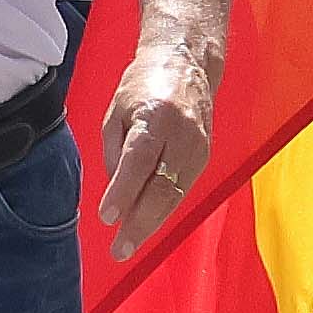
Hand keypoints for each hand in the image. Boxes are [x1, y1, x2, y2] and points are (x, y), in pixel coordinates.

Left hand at [96, 59, 215, 246]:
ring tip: (128, 244)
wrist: (186, 64)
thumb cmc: (144, 85)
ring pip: (174, 195)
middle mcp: (182, 133)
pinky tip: (145, 223)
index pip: (139, 159)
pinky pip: (180, 190)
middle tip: (119, 248)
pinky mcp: (204, 157)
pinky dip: (162, 210)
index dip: (124, 191)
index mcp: (156, 115)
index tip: (107, 217)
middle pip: (162, 186)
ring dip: (151, 223)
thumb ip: (115, 153)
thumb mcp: (116, 112)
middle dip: (139, 222)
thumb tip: (118, 196)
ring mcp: (198, 147)